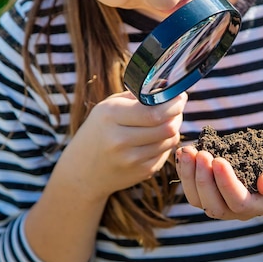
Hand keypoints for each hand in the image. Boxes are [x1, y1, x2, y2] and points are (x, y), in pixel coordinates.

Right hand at [55, 91, 186, 200]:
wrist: (82, 171)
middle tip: (177, 108)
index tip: (180, 96)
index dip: (174, 104)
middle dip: (177, 115)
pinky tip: (157, 138)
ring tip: (166, 121)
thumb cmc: (98, 131)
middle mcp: (120, 139)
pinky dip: (166, 144)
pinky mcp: (141, 172)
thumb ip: (136, 97)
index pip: (154, 112)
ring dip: (174, 129)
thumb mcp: (108, 107)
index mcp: (111, 116)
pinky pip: (166, 154)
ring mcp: (131, 159)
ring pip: (170, 140)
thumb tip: (167, 88)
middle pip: (167, 127)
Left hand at [175, 142, 262, 219]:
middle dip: (203, 179)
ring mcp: (221, 204)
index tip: (218, 159)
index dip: (226, 183)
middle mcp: (237, 212)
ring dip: (189, 176)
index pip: (238, 201)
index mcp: (258, 206)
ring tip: (188, 151)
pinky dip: (184, 172)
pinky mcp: (209, 195)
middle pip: (214, 206)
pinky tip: (182, 153)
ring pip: (198, 201)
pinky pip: (192, 191)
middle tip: (200, 153)